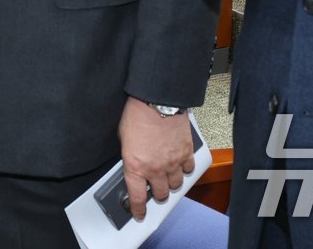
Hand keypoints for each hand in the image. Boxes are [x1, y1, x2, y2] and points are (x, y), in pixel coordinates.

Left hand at [119, 97, 194, 220]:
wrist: (156, 100)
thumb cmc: (137, 115)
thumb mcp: (123, 138)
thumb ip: (130, 156)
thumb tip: (133, 164)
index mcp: (135, 166)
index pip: (137, 198)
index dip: (138, 210)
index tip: (139, 214)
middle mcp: (155, 169)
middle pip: (161, 194)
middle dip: (158, 195)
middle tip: (156, 190)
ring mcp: (173, 162)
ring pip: (176, 185)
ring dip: (172, 183)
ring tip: (168, 176)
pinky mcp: (186, 152)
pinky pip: (189, 169)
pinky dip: (185, 169)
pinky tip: (180, 164)